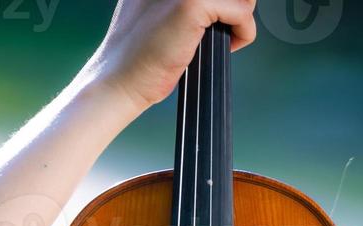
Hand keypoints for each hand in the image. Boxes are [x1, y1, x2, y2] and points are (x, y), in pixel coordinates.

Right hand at [89, 0, 257, 114]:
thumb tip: (238, 2)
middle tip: (223, 31)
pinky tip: (226, 47)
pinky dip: (243, 34)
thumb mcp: (166, 16)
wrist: (119, 80)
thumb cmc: (142, 58)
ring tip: (221, 38)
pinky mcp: (193, 2)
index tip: (217, 22)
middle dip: (234, 7)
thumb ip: (189, 5)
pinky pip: (243, 11)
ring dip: (240, 18)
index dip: (222, 5)